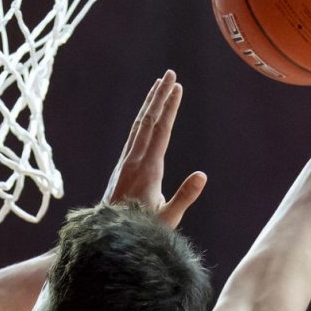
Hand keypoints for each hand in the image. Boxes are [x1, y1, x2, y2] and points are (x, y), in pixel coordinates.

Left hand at [102, 70, 206, 228]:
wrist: (107, 237)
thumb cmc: (141, 230)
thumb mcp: (167, 219)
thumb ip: (184, 197)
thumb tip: (203, 175)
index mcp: (147, 168)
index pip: (161, 130)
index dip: (170, 107)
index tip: (177, 87)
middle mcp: (134, 159)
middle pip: (148, 120)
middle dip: (160, 96)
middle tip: (170, 73)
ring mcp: (126, 161)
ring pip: (138, 125)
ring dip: (149, 103)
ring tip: (158, 85)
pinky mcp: (123, 166)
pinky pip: (134, 134)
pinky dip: (142, 119)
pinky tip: (146, 115)